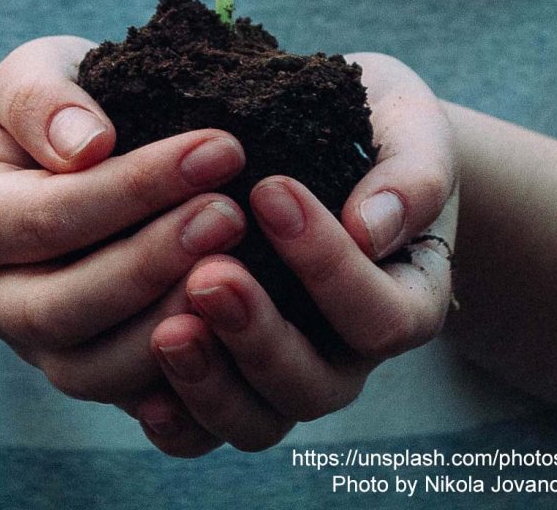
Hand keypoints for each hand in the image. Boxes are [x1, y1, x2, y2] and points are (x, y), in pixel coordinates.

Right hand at [0, 36, 247, 405]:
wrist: (43, 164)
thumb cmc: (48, 111)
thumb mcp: (31, 75)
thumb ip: (44, 100)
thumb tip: (88, 144)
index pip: (49, 214)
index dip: (137, 187)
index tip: (221, 148)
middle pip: (63, 307)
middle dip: (154, 261)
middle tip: (231, 213)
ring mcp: (33, 345)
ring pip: (92, 370)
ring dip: (169, 324)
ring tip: (240, 269)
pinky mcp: (83, 370)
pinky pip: (126, 399)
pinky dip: (180, 380)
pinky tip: (234, 333)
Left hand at [135, 52, 457, 456]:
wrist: (332, 134)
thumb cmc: (377, 126)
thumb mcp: (410, 128)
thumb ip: (412, 175)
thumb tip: (370, 229)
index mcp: (407, 297)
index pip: (381, 315)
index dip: (328, 266)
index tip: (271, 190)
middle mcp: (349, 352)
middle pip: (315, 384)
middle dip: (258, 334)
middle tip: (208, 274)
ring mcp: (287, 371)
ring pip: (257, 420)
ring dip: (211, 383)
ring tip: (167, 331)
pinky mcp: (230, 376)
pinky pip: (206, 430)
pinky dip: (179, 421)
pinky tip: (144, 395)